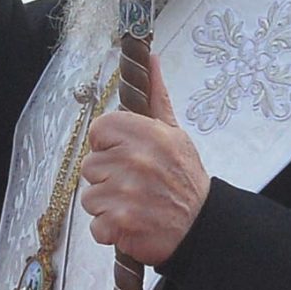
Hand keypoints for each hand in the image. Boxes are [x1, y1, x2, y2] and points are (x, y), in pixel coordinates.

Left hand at [79, 51, 210, 265]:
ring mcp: (126, 192)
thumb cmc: (184, 178)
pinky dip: (110, 229)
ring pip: (89, 196)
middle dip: (107, 178)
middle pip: (90, 165)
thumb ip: (156, 98)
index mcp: (147, 134)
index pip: (99, 129)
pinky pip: (95, 224)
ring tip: (134, 203)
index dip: (108, 145)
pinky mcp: (119, 223)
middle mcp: (135, 160)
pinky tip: (131, 222)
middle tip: (135, 184)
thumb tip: (150, 59)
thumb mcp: (174, 134)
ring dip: (107, 205)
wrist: (201, 225)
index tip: (126, 155)